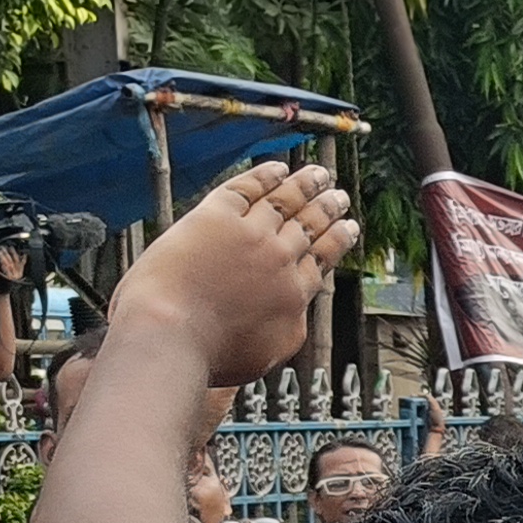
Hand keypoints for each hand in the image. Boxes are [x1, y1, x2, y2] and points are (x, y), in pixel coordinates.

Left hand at [110, 160, 357, 388]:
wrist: (172, 337)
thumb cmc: (209, 355)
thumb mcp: (266, 354)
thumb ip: (288, 329)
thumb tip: (296, 313)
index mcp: (293, 294)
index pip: (322, 258)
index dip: (338, 239)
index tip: (349, 227)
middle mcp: (279, 259)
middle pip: (310, 226)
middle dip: (328, 207)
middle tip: (340, 195)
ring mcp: (248, 234)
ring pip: (285, 201)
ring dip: (305, 184)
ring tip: (319, 174)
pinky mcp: (214, 217)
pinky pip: (246, 188)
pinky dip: (264, 175)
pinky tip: (277, 168)